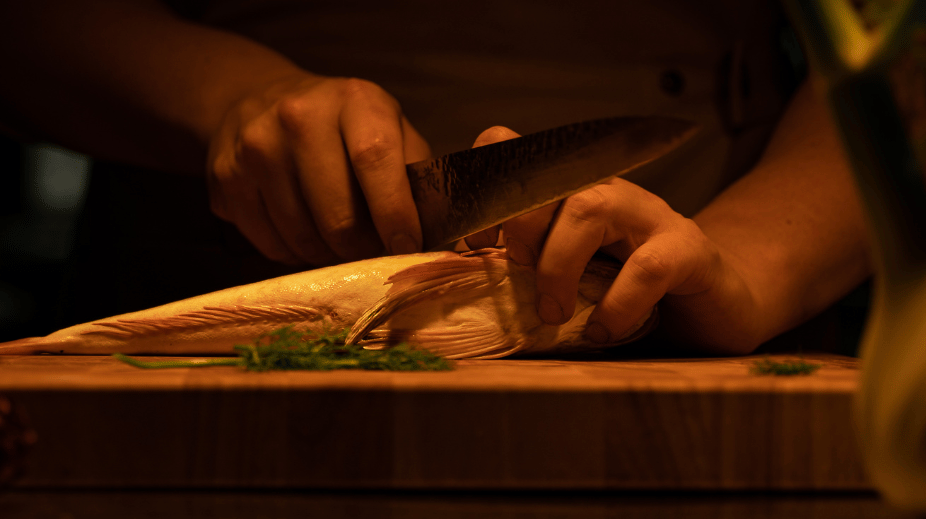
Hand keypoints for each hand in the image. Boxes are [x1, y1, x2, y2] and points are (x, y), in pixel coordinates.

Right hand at [207, 73, 430, 265]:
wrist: (259, 100)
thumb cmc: (342, 126)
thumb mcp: (388, 128)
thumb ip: (414, 175)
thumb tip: (439, 241)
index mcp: (354, 101)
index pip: (376, 161)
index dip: (395, 214)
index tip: (406, 247)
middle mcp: (299, 117)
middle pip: (338, 216)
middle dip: (364, 250)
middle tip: (374, 255)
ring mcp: (257, 147)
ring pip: (304, 239)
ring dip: (330, 257)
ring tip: (341, 245)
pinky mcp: (226, 179)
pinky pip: (272, 245)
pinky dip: (296, 254)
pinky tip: (305, 234)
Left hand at [465, 127, 757, 351]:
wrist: (713, 308)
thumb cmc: (627, 294)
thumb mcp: (568, 279)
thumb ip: (524, 272)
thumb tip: (460, 282)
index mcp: (570, 194)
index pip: (515, 150)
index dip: (484, 186)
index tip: (475, 243)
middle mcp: (608, 193)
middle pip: (548, 179)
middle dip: (518, 227)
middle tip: (516, 278)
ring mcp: (651, 216)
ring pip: (591, 208)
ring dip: (558, 265)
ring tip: (550, 313)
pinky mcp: (689, 250)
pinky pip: (648, 267)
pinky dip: (616, 306)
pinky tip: (600, 330)